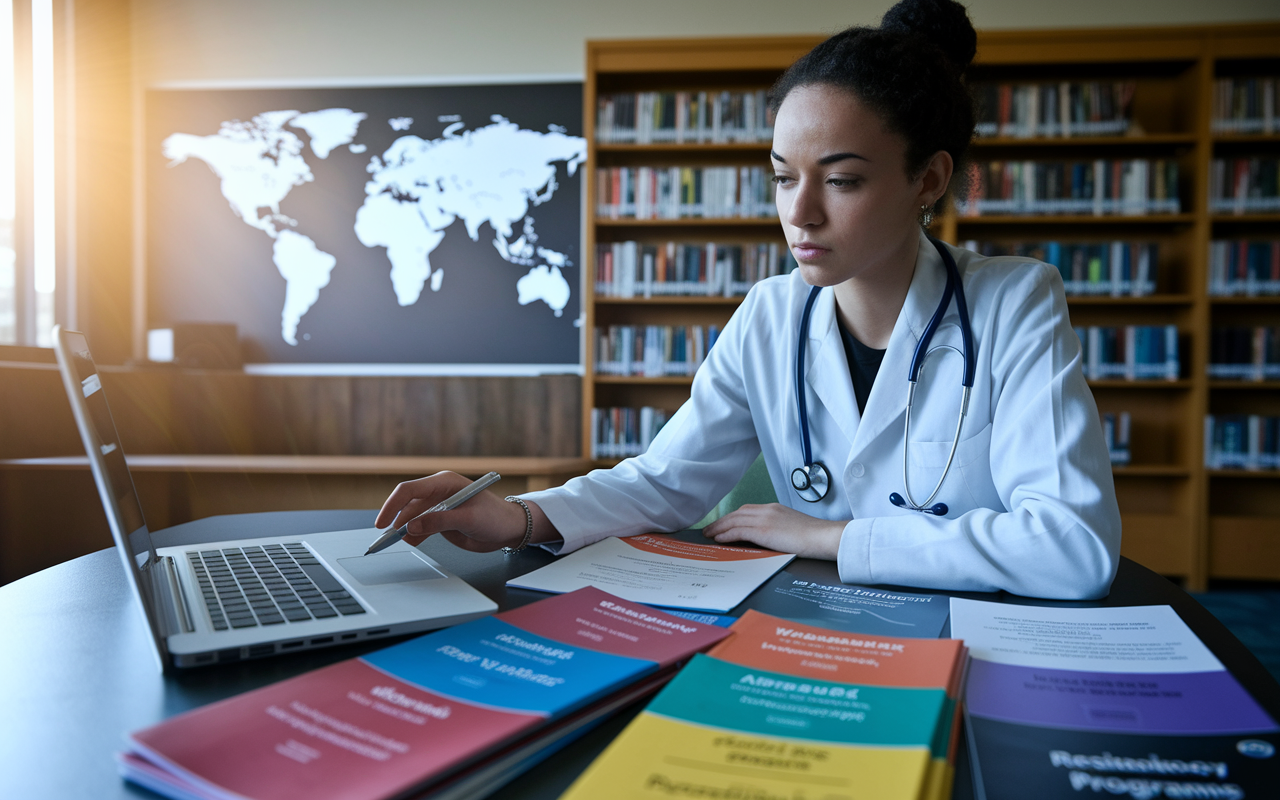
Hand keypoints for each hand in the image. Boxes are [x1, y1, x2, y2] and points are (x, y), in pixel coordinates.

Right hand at [374, 471, 551, 552]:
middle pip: (408, 504)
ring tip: (395, 543)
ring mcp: (439, 506)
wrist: (509, 529)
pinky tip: (410, 543)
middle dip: (396, 520)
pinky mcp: (441, 520)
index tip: (384, 522)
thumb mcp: (468, 519)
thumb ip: (440, 521)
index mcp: (445, 483)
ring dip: (403, 529)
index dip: (393, 505)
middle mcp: (439, 492)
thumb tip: (412, 527)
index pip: (410, 490)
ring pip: (412, 517)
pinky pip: (421, 526)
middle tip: (386, 539)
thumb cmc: (495, 517)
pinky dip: (413, 535)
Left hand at [701, 503, 843, 559]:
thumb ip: (778, 528)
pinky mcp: (763, 530)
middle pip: (737, 513)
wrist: (822, 537)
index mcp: (774, 509)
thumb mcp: (792, 527)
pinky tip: (719, 539)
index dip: (733, 517)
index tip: (724, 523)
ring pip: (734, 521)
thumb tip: (767, 537)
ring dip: (719, 528)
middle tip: (709, 529)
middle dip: (722, 521)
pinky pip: (738, 531)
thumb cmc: (813, 537)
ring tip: (708, 535)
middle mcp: (767, 510)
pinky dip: (726, 534)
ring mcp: (765, 519)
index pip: (747, 510)